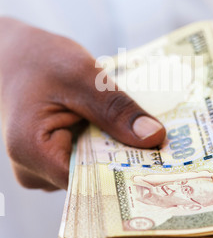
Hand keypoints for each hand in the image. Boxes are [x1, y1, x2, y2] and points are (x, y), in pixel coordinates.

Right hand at [0, 18, 165, 190]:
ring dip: (119, 151)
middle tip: (171, 148)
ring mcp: (43, 168)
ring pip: (93, 168)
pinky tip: (123, 129)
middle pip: (93, 178)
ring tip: (147, 132)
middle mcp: (34, 171)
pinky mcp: (54, 158)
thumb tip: (155, 137)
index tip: (166, 166)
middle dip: (128, 161)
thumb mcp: (82, 76)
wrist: (16, 55)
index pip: (89, 182)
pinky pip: (88, 159)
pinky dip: (107, 144)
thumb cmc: (40, 60)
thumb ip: (115, 109)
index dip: (127, 174)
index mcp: (32, 153)